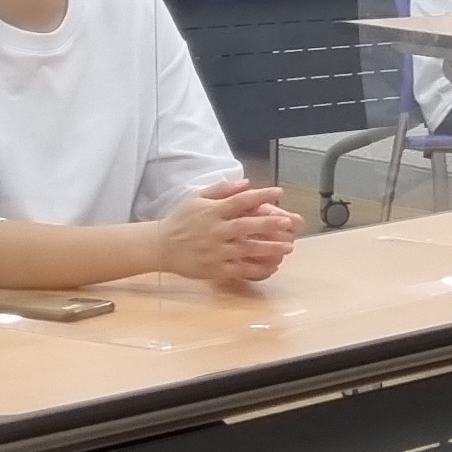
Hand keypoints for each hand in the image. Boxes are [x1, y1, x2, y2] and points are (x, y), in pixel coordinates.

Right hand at [162, 180, 298, 282]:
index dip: (260, 196)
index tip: (279, 192)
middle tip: (289, 223)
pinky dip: (257, 269)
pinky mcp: (215, 268)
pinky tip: (272, 267)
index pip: (240, 201)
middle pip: (246, 226)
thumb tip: (247, 182)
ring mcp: (216, 250)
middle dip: (269, 224)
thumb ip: (223, 189)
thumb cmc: (182, 219)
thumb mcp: (197, 197)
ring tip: (288, 247)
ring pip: (246, 249)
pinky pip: (239, 269)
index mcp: (213, 211)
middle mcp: (216, 230)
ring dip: (268, 248)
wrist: (162, 246)